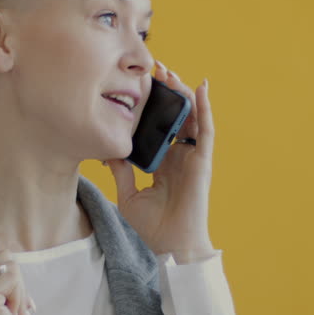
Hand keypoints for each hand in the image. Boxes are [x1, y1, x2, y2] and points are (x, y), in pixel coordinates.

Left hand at [106, 60, 216, 261]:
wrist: (170, 246)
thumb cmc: (152, 227)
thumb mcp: (128, 195)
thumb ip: (121, 171)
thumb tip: (107, 151)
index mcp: (164, 164)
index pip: (159, 127)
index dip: (152, 106)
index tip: (138, 85)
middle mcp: (180, 157)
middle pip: (176, 116)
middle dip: (166, 91)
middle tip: (153, 68)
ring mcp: (193, 158)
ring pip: (191, 117)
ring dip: (183, 92)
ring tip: (170, 72)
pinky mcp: (203, 161)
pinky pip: (206, 130)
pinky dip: (205, 107)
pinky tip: (201, 87)